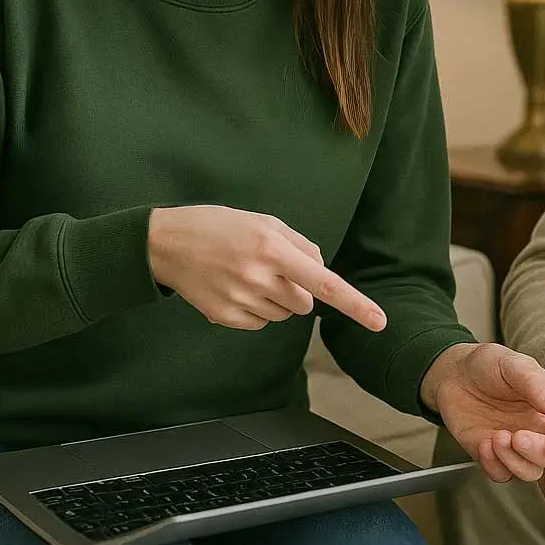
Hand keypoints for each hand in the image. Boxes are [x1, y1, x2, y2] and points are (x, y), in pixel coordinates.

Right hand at [146, 206, 386, 332]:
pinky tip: (233, 288)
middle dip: (297, 290)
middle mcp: (258, 277)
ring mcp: (240, 300)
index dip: (355, 303)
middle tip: (270, 269)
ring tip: (246, 275)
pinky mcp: (225, 317)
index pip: (323, 283)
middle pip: (305, 303)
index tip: (380, 321)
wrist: (165, 243)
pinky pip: (260, 323)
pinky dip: (256, 310)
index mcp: (271, 248)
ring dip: (276, 300)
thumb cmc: (217, 225)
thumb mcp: (262, 220)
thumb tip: (321, 272)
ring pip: (283, 315)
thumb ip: (299, 244)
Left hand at [423, 342, 544, 482]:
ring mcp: (516, 446)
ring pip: (529, 472)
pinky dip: (493, 465)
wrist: (454, 374)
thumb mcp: (512, 364)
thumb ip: (535, 382)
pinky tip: (483, 445)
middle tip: (517, 437)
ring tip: (495, 437)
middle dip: (536, 452)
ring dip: (514, 461)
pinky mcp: (493, 456)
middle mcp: (537, 430)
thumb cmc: (486, 365)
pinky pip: (500, 474)